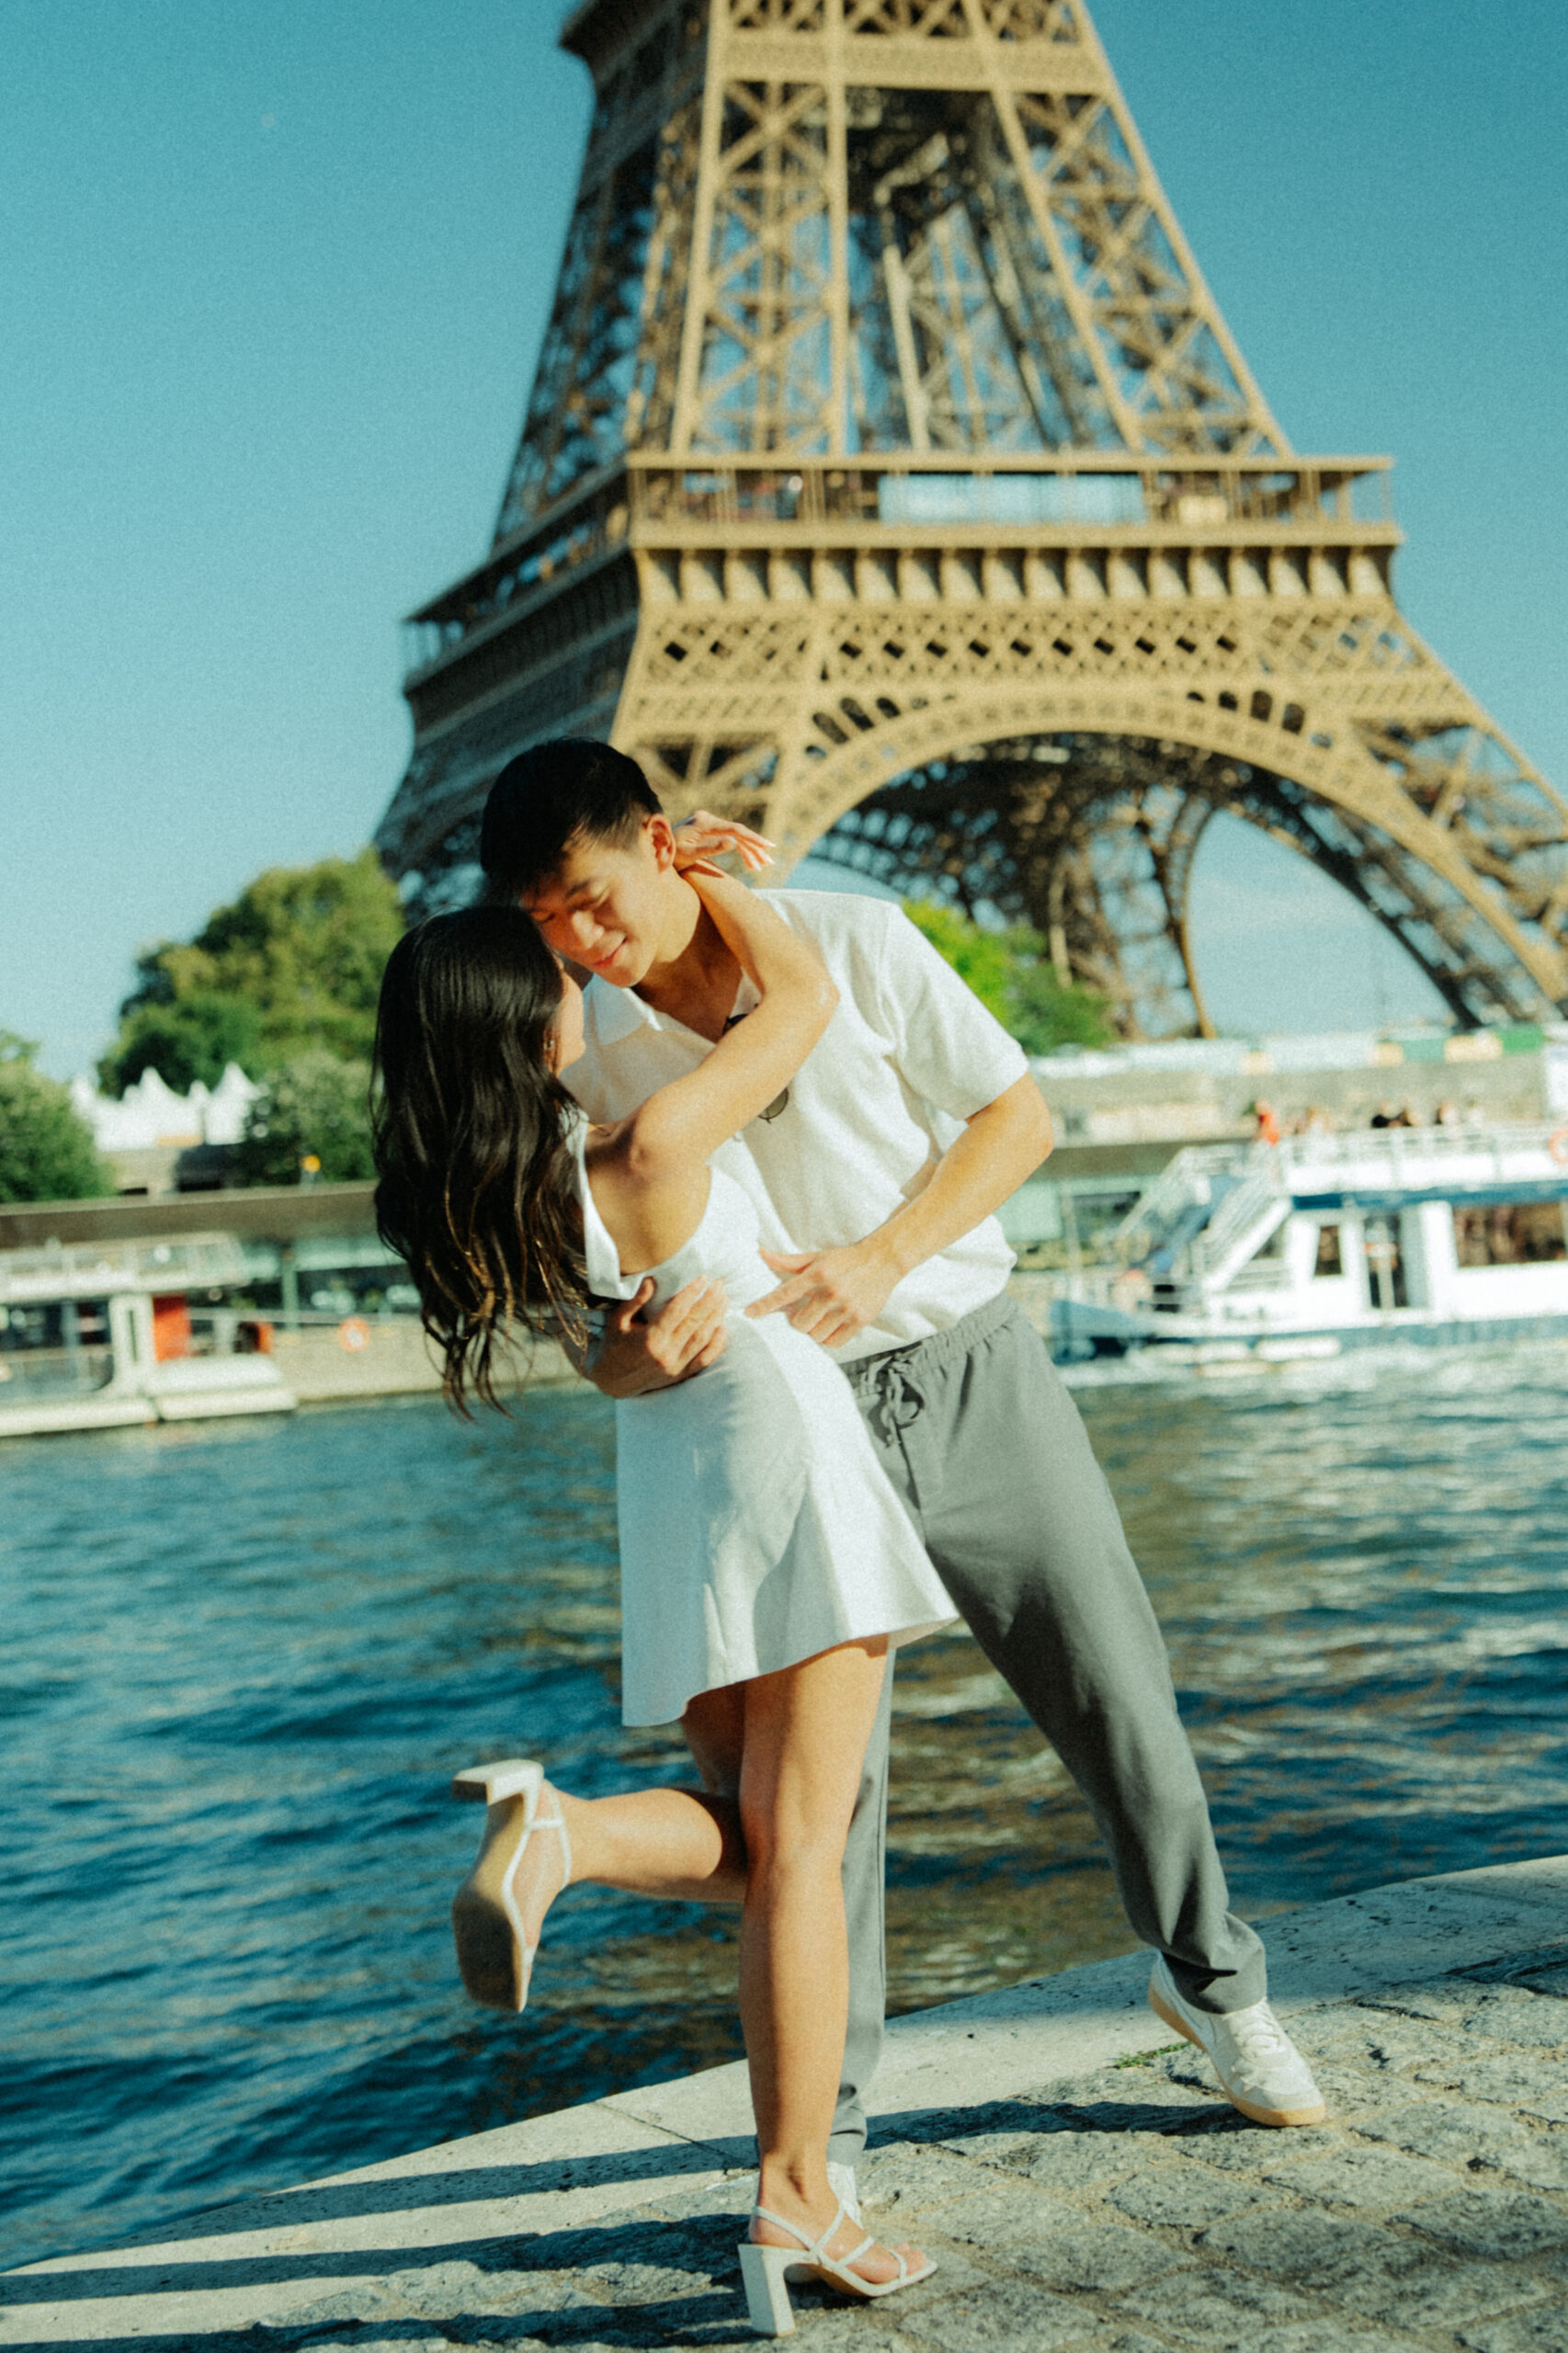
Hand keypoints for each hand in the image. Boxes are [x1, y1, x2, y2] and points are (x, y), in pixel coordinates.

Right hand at [587, 1275, 727, 1397]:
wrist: (612, 1381)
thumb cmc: (614, 1345)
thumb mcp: (616, 1321)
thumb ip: (634, 1301)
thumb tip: (651, 1280)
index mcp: (649, 1339)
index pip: (677, 1310)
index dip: (692, 1292)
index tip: (703, 1277)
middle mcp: (665, 1354)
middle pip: (694, 1322)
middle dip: (709, 1300)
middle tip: (719, 1283)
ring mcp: (674, 1367)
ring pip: (702, 1339)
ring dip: (716, 1318)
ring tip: (724, 1299)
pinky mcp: (679, 1376)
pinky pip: (704, 1360)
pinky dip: (716, 1345)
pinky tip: (723, 1328)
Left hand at [673, 810, 775, 873]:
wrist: (653, 847)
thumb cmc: (669, 854)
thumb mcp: (688, 855)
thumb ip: (711, 848)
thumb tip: (734, 842)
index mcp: (704, 823)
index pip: (734, 829)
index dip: (753, 838)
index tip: (767, 847)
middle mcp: (707, 818)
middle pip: (738, 832)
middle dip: (755, 847)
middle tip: (770, 862)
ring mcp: (707, 823)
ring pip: (735, 835)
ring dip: (749, 851)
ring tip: (762, 866)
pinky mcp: (707, 829)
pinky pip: (728, 837)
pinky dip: (739, 849)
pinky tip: (749, 861)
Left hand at [745, 1241, 899, 1350]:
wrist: (882, 1260)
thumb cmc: (844, 1259)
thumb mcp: (816, 1257)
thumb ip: (787, 1261)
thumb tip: (759, 1253)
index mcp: (818, 1274)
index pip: (784, 1293)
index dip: (764, 1305)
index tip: (749, 1313)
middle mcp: (831, 1292)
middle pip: (799, 1323)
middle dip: (797, 1321)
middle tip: (803, 1312)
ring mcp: (847, 1308)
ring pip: (816, 1335)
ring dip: (813, 1330)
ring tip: (819, 1319)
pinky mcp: (860, 1320)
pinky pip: (834, 1343)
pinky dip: (828, 1338)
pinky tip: (830, 1326)